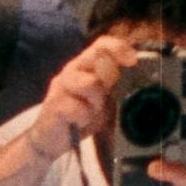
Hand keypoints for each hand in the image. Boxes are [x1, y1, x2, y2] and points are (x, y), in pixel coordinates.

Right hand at [38, 28, 133, 151]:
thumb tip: (135, 74)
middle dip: (109, 76)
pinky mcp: (54, 105)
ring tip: (91, 113)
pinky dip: (85, 119)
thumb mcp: (103, 100)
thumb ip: (113, 86)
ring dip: (97, 101)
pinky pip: (79, 109)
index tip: (133, 60)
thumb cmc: (80, 117)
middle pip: (98, 57)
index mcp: (86, 66)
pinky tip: (79, 123)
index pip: (102, 45)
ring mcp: (62, 86)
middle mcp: (73, 70)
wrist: (50, 140)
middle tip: (105, 96)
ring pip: (90, 83)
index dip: (119, 47)